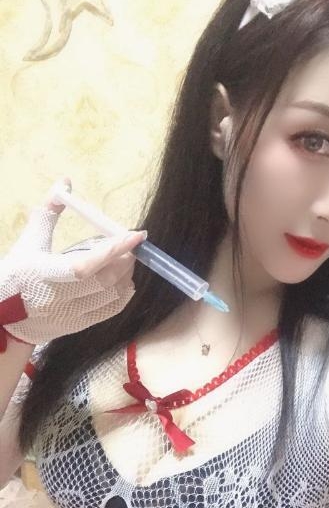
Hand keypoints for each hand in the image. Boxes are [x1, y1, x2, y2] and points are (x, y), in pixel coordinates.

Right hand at [0, 177, 146, 346]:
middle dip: (124, 260)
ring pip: (111, 296)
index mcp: (43, 273)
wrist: (2, 318)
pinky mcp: (77, 326)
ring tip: (125, 260)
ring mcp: (69, 315)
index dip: (114, 249)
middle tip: (130, 245)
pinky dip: (123, 294)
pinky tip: (125, 281)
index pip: (86, 264)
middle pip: (104, 280)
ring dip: (125, 276)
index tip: (136, 235)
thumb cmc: (16, 273)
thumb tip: (66, 182)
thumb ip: (49, 211)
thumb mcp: (29, 241)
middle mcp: (58, 298)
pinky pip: (110, 310)